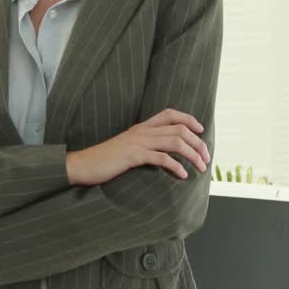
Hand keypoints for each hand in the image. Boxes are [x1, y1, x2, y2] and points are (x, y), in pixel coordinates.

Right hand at [66, 109, 210, 185]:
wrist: (81, 165)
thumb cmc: (102, 160)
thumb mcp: (124, 147)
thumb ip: (141, 145)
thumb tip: (159, 153)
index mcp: (140, 127)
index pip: (170, 114)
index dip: (189, 119)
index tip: (200, 131)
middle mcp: (141, 131)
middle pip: (180, 129)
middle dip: (198, 143)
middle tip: (206, 158)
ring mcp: (137, 142)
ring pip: (175, 142)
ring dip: (193, 155)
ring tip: (200, 167)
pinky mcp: (133, 156)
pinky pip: (162, 158)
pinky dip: (176, 166)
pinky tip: (182, 175)